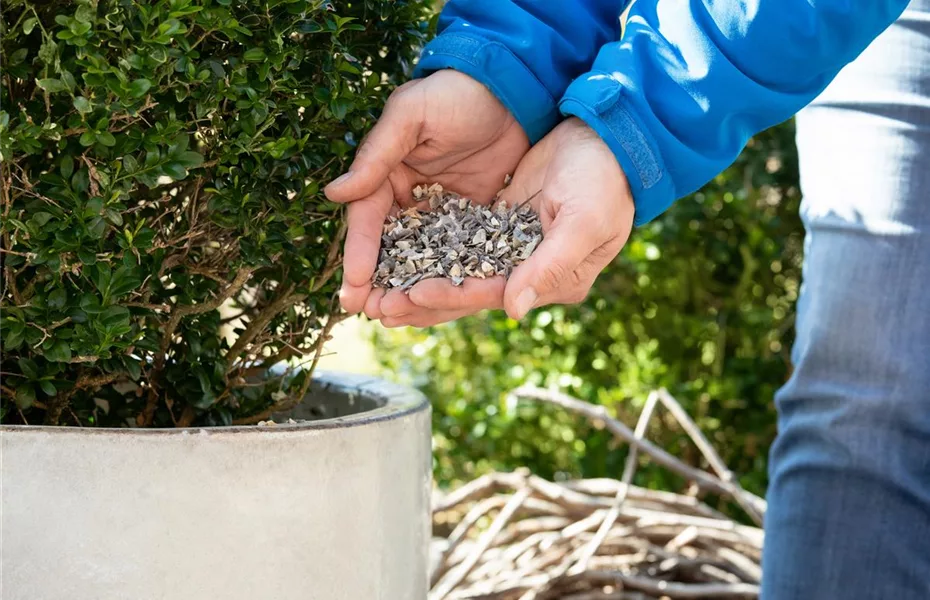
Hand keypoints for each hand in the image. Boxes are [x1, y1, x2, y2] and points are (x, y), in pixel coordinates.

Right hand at [324, 70, 529, 314]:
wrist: (514, 88)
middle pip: (389, 247)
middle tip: (371, 313)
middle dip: (377, 282)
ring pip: (420, 258)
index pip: (367, 220)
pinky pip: (458, 254)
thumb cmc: (456, 93)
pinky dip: (448, 279)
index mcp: (387, 173)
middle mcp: (409, 197)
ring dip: (408, 288)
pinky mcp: (474, 219)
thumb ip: (377, 155)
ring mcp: (441, 211)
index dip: (359, 254)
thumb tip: (334, 193)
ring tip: (398, 319)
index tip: (353, 288)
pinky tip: (442, 306)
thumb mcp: (411, 115)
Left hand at [378, 117, 634, 326]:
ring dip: (418, 282)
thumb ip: (548, 266)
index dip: (452, 296)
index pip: (493, 294)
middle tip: (378, 310)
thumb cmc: (604, 180)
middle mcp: (531, 275)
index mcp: (555, 282)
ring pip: (458, 273)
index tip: (411, 295)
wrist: (606, 139)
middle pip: (469, 292)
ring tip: (376, 295)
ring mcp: (513, 252)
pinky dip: (428, 252)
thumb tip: (513, 311)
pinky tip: (395, 256)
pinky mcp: (498, 227)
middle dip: (423, 301)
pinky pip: (457, 245)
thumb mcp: (583, 221)